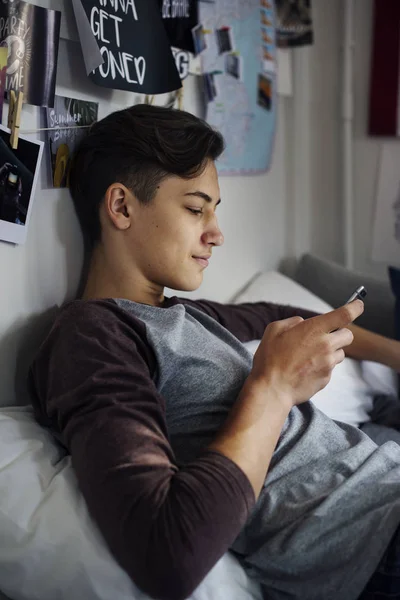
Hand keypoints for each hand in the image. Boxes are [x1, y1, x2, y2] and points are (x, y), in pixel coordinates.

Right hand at [249, 300, 363, 407]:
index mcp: (314, 329)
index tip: (357, 305)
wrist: (272, 389)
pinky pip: (330, 368)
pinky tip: (305, 369)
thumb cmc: (270, 359)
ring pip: (340, 353)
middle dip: (340, 333)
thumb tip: (301, 322)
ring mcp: (328, 363)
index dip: (355, 307)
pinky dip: (322, 367)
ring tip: (310, 356)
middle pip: (348, 335)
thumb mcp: (274, 330)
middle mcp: (326, 345)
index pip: (345, 314)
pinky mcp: (327, 378)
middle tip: (325, 337)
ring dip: (330, 352)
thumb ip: (291, 322)